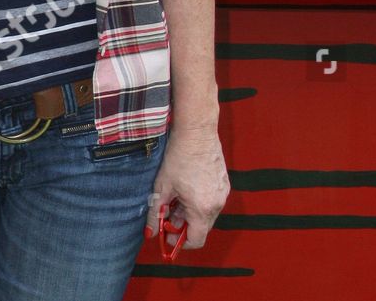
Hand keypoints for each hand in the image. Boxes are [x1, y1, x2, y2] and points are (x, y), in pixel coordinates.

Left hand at [145, 124, 229, 249]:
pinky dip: (200, 202)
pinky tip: (186, 188)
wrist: (197, 133)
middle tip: (167, 214)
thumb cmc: (177, 157)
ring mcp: (223, 195)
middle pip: (202, 228)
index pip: (196, 240)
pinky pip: (212, 202)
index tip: (168, 235)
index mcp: (202, 209)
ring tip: (175, 197)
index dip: (181, 243)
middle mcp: (217, 205)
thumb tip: (150, 233)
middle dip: (184, 226)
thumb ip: (156, 213)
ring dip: (191, 213)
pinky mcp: (224, 185)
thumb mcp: (162, 186)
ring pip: (207, 215)